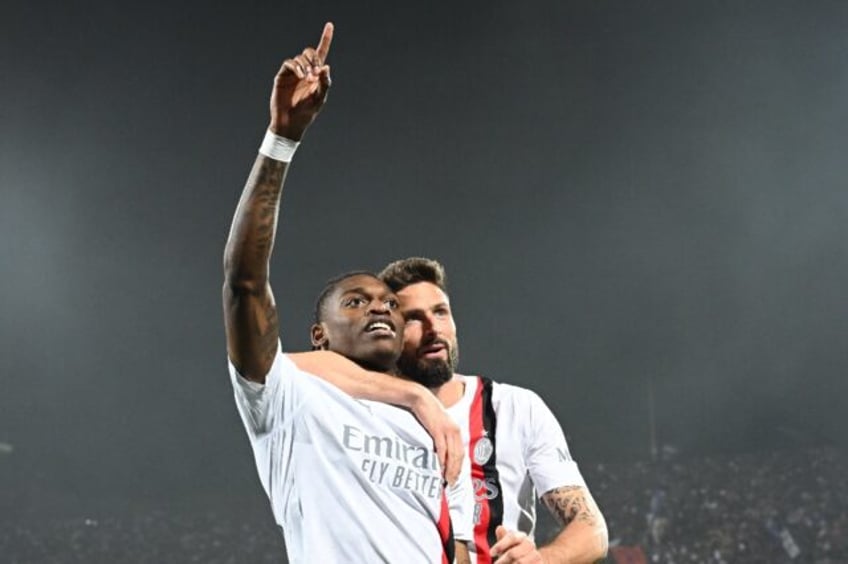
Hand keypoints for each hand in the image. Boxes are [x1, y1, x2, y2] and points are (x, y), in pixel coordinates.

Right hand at [269, 22, 333, 139]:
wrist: (291, 123)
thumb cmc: (307, 113)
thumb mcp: (320, 98)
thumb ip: (325, 83)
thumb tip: (326, 66)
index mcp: (316, 75)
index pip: (321, 54)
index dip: (325, 39)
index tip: (330, 25)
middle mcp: (304, 71)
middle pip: (310, 53)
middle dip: (315, 58)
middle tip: (316, 72)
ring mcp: (293, 73)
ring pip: (300, 57)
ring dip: (306, 65)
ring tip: (308, 78)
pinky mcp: (282, 76)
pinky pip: (289, 63)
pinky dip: (296, 67)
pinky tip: (301, 75)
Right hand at [410, 391, 462, 485]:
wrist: (420, 398)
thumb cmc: (428, 412)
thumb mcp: (439, 424)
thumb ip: (443, 436)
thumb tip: (441, 452)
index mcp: (456, 430)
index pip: (461, 452)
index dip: (459, 467)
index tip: (455, 477)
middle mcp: (455, 430)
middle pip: (458, 456)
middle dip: (455, 471)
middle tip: (451, 483)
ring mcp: (447, 430)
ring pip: (451, 454)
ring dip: (449, 469)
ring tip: (445, 479)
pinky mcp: (438, 430)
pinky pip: (441, 448)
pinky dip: (441, 460)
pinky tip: (439, 468)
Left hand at [490, 526, 543, 563]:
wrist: (528, 562)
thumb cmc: (514, 554)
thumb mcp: (506, 547)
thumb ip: (502, 538)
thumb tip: (500, 528)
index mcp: (521, 536)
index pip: (511, 537)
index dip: (500, 545)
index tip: (491, 553)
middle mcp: (529, 544)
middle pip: (513, 553)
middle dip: (502, 560)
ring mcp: (536, 555)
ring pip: (519, 562)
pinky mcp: (540, 563)